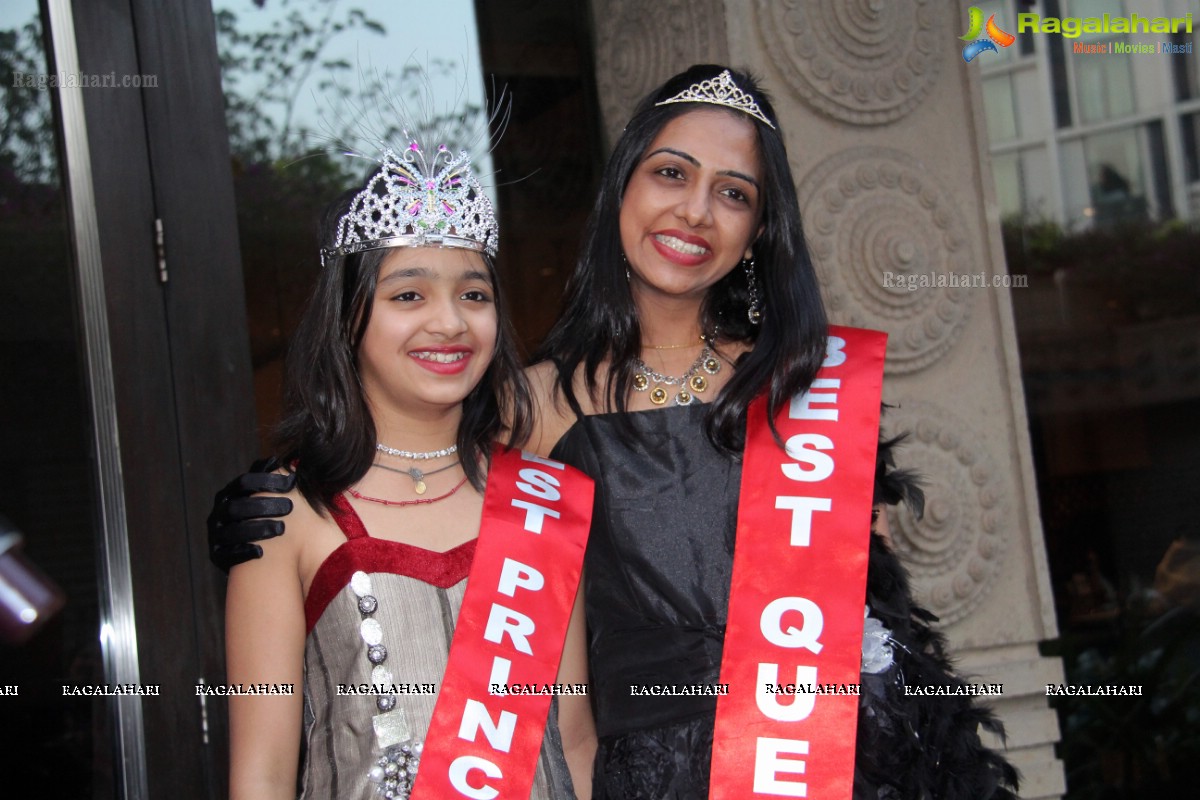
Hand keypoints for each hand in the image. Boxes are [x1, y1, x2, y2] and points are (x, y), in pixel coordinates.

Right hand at [208, 458, 295, 572]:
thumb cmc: (260, 516)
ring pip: (231, 531)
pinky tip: (261, 552)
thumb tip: (275, 459)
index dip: (266, 481)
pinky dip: (243, 552)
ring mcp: (215, 534)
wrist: (249, 549)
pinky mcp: (217, 555)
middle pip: (236, 507)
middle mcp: (219, 513)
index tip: (292, 483)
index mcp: (228, 495)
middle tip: (289, 507)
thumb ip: (266, 478)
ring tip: (281, 529)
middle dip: (263, 505)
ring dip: (256, 529)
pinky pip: (226, 554)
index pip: (243, 483)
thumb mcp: (262, 497)